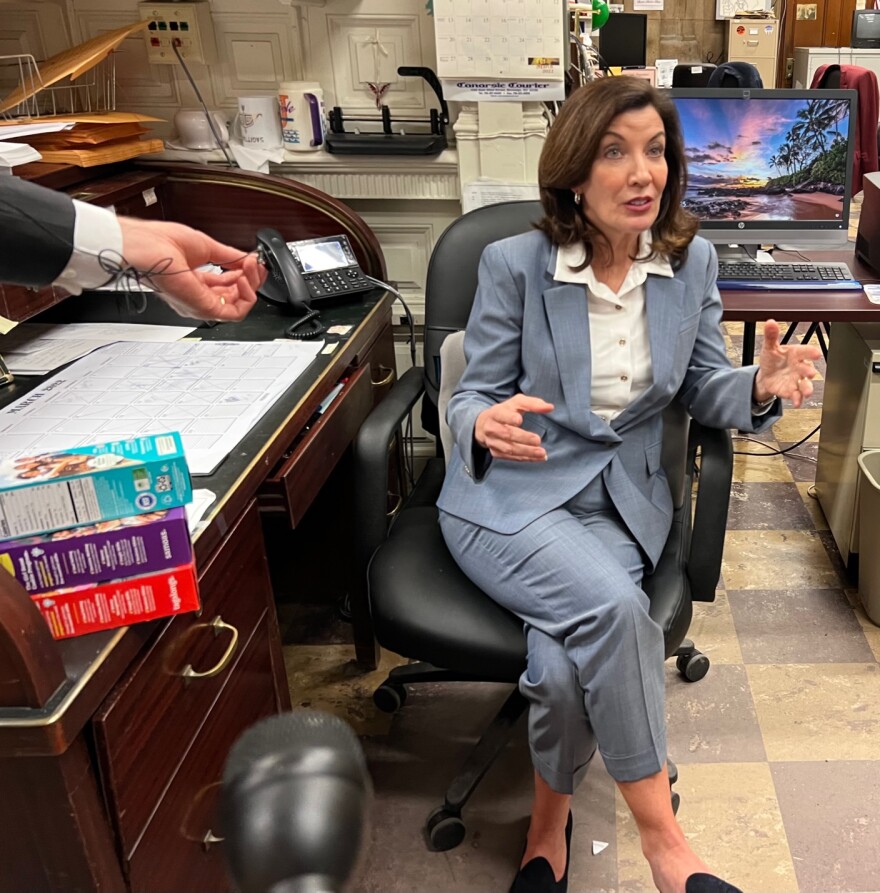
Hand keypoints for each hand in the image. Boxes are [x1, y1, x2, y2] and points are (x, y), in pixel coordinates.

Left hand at [118, 217, 265, 321]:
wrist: (146, 247)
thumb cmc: (159, 243)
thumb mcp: (206, 247)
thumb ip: (230, 256)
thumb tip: (249, 259)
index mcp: (195, 282)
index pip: (228, 286)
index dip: (245, 274)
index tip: (253, 262)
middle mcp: (198, 297)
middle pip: (237, 297)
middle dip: (252, 279)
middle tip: (255, 263)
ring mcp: (200, 304)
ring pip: (240, 306)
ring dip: (252, 285)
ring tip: (251, 267)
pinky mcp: (204, 308)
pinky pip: (237, 312)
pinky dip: (247, 295)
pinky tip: (245, 277)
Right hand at [475, 394, 553, 461]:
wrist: (484, 425)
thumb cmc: (505, 412)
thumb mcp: (516, 403)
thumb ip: (533, 403)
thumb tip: (550, 407)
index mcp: (495, 413)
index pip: (501, 415)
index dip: (509, 418)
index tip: (519, 420)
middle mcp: (491, 428)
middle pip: (507, 434)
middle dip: (523, 438)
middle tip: (538, 440)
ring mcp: (492, 442)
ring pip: (509, 449)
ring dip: (526, 452)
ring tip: (542, 453)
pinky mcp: (496, 453)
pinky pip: (511, 457)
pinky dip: (526, 458)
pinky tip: (538, 458)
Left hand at [754, 319, 821, 408]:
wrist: (765, 376)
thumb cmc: (772, 360)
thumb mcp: (769, 347)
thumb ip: (771, 335)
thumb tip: (770, 322)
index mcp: (795, 354)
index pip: (805, 351)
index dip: (811, 352)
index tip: (815, 354)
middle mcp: (799, 367)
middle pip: (807, 369)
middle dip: (809, 371)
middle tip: (810, 373)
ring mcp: (796, 380)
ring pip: (805, 384)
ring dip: (807, 388)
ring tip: (806, 392)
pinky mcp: (791, 390)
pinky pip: (796, 395)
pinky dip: (797, 399)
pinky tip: (796, 403)